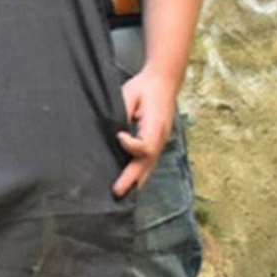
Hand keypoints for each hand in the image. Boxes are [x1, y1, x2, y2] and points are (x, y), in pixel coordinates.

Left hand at [113, 67, 178, 198]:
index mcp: (156, 124)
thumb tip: (113, 131)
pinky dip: (141, 173)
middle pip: (148, 163)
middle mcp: (161, 137)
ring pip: (150, 166)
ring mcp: (162, 141)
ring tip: (123, 195)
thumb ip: (122, 113)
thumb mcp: (129, 94)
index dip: (131, 146)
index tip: (119, 136)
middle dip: (132, 178)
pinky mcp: (158, 141)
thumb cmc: (143, 87)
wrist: (163, 81)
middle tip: (117, 191)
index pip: (146, 145)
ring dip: (137, 180)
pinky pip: (149, 161)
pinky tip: (131, 183)